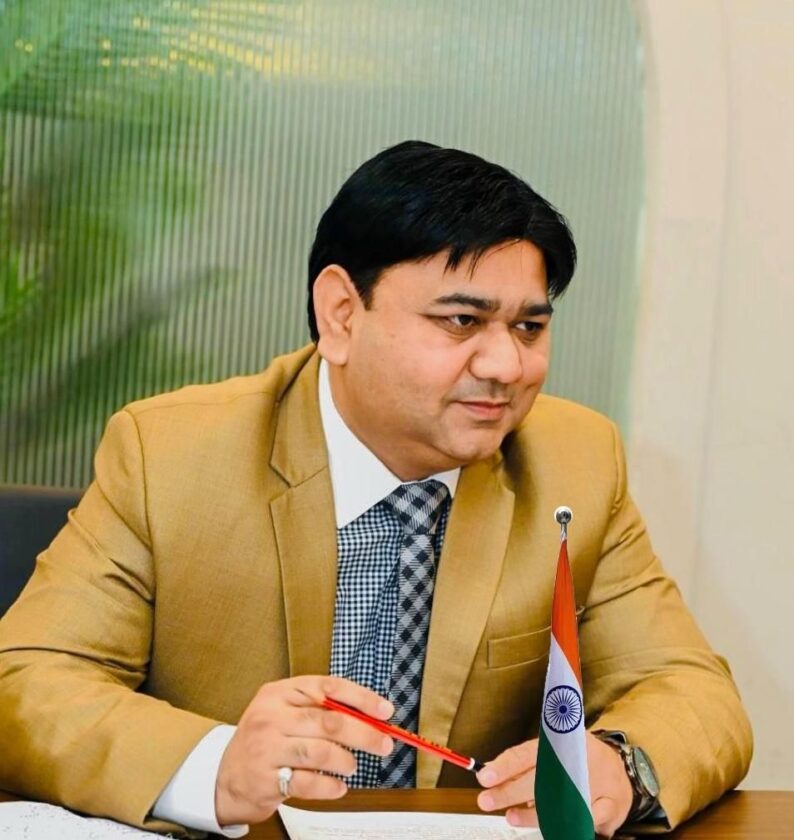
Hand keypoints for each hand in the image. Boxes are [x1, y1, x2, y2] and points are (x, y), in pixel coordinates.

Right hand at [215, 676, 393, 825]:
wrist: (225, 776)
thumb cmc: (265, 740)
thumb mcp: (284, 711)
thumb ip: (319, 709)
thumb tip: (369, 716)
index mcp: (279, 692)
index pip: (327, 687)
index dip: (361, 698)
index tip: (385, 711)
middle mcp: (270, 717)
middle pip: (328, 721)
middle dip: (364, 734)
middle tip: (384, 744)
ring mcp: (266, 749)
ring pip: (320, 753)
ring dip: (345, 761)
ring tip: (351, 765)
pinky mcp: (266, 780)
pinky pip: (308, 784)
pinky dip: (330, 787)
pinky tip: (337, 787)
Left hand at [476, 731, 632, 837]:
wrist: (620, 767)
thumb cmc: (578, 757)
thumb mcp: (554, 750)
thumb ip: (525, 762)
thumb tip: (493, 773)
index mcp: (561, 740)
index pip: (528, 753)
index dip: (505, 766)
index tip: (485, 777)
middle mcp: (578, 759)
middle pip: (539, 778)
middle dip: (509, 792)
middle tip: (487, 800)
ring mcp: (596, 782)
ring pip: (559, 803)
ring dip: (531, 814)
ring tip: (512, 816)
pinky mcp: (611, 805)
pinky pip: (584, 820)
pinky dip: (565, 825)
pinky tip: (551, 826)